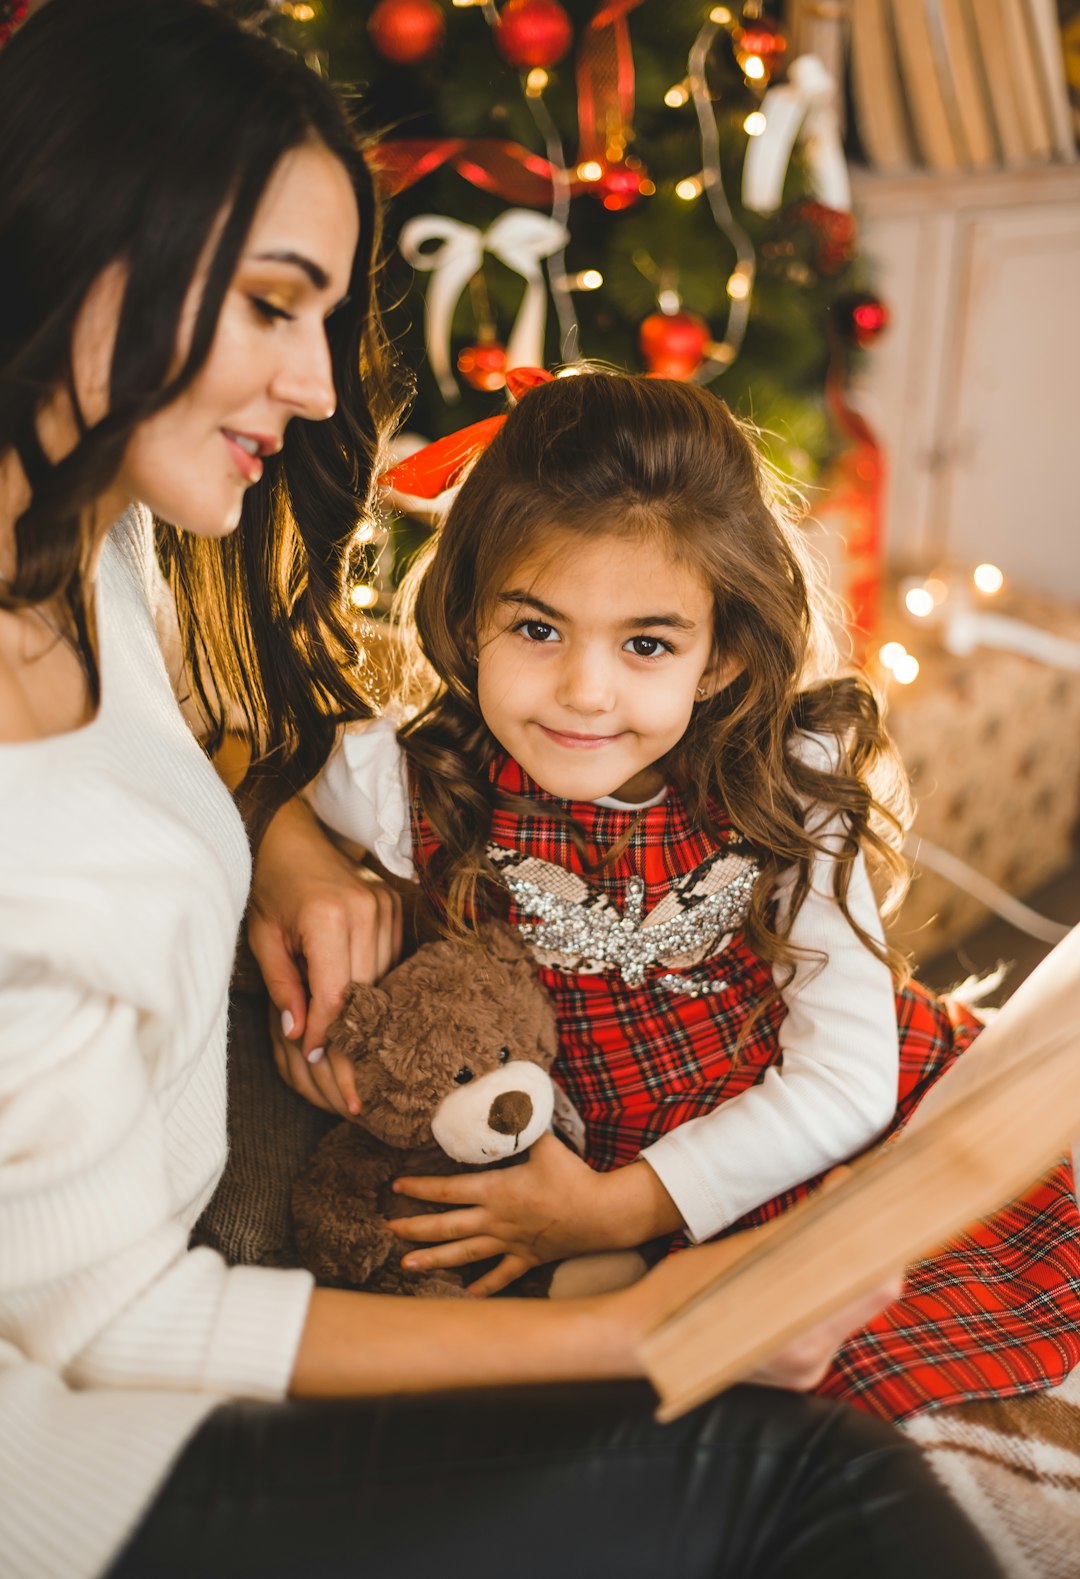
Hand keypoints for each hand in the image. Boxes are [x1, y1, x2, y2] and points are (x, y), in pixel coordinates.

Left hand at [249, 795, 404, 1119]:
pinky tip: (368, 1015)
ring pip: (384, 979)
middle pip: (368, 990)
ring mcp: (386, 907)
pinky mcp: (395, 908)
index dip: (327, 1030)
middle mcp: (366, 910)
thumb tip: (300, 1036)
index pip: (336, 991)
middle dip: (354, 1038)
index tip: (314, 1057)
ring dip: (371, 1016)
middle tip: (349, 1084)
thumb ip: (283, 987)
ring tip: (360, 1058)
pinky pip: (391, 962)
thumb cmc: (270, 888)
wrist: (292, 837)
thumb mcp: (264, 939)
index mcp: (327, 916)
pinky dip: (378, 989)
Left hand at [389, 1136, 683, 1297]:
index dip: (421, 1188)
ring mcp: (509, 1243)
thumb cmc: (573, 1177)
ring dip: (434, 1260)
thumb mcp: (545, 1144)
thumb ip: (522, 1123)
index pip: (449, 1189)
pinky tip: (467, 1295)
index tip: (396, 1187)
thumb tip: (508, 1097)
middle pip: (447, 1226)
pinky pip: (501, 1276)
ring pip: (464, 1254)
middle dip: (415, 1228)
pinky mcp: (527, 1258)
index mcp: (496, 1191)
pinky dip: (484, 1286)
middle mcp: (496, 1220)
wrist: (602, 1214)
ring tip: (407, 1266)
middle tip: (389, 1229)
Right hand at [611, 1167, 902, 1393]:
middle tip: (862, 1200)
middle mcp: (811, 1362)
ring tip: (841, 1223)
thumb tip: (846, 1189)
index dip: (887, 1238)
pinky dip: (829, 1289)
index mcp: (801, 1338)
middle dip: (871, 1247)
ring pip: (850, 1308)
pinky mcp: (796, 1371)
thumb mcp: (738, 1253)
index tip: (881, 1198)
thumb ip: (799, 1228)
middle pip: (869, 1297)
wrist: (635, 1342)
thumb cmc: (679, 1294)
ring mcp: (804, 1371)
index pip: (875, 1287)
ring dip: (850, 1266)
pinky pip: (828, 1323)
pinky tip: (817, 1261)